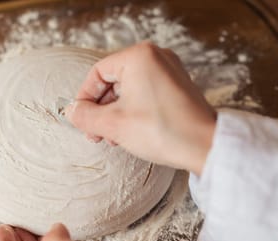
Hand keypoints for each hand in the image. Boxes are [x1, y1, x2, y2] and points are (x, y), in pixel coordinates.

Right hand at [67, 41, 215, 174]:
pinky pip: (145, 93)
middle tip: (96, 134)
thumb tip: (71, 111)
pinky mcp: (177, 86)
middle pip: (113, 80)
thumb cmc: (163, 131)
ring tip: (112, 137)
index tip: (81, 119)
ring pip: (128, 89)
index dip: (84, 98)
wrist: (205, 147)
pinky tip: (129, 132)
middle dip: (101, 110)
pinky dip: (132, 110)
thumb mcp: (114, 125)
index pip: (97, 73)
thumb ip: (85, 116)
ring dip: (115, 113)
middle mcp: (156, 56)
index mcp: (139, 56)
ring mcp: (169, 70)